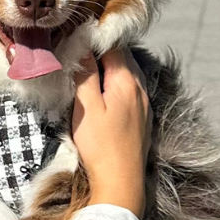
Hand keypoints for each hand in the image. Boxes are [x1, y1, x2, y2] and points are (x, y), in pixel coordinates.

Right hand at [71, 48, 151, 218]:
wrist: (121, 182)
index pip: (114, 45)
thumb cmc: (101, 146)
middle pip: (122, 58)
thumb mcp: (86, 108)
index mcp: (127, 81)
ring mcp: (144, 104)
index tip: (76, 36)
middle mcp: (140, 88)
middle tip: (77, 52)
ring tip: (87, 71)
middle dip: (101, 52)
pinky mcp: (142, 119)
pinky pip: (130, 92)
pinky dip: (115, 85)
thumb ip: (85, 76)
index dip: (94, 38)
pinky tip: (102, 94)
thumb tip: (81, 47)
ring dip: (109, 69)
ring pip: (127, 75)